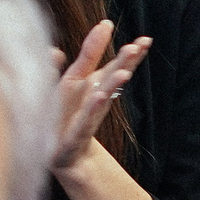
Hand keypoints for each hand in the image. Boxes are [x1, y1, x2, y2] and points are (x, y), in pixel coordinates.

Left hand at [51, 20, 150, 169]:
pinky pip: (83, 122)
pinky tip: (100, 96)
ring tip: (124, 72)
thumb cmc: (62, 123)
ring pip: (101, 99)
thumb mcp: (60, 95)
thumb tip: (54, 51)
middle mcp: (93, 102)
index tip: (145, 39)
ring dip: (111, 86)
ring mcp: (85, 120)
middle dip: (124, 63)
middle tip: (138, 47)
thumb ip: (56, 71)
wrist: (62, 159)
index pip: (113, 67)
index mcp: (91, 88)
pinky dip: (92, 109)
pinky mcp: (73, 138)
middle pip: (110, 79)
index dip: (128, 54)